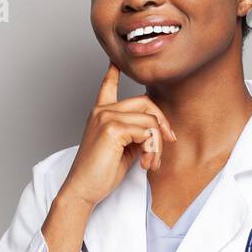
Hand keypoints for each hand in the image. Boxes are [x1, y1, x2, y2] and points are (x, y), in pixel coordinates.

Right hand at [58, 62, 177, 207]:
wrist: (83, 189)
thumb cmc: (100, 173)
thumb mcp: (124, 148)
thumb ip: (137, 133)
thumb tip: (158, 130)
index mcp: (101, 114)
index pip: (108, 86)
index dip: (114, 72)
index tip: (117, 61)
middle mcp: (102, 111)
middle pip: (146, 102)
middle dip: (163, 123)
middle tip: (169, 142)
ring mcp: (106, 117)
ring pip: (150, 120)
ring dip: (158, 144)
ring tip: (151, 162)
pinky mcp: (111, 128)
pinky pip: (146, 132)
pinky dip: (152, 149)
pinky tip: (144, 163)